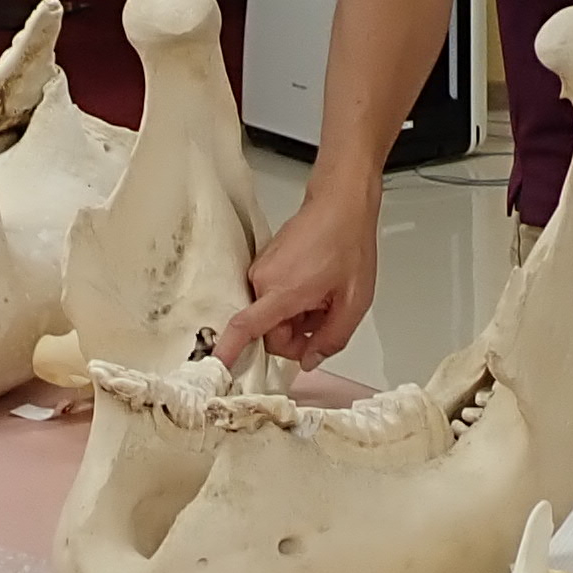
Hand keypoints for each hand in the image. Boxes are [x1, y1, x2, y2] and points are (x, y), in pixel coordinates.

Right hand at [216, 179, 383, 369]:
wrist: (341, 205)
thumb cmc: (349, 245)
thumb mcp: (355, 302)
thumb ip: (332, 339)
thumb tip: (309, 361)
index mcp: (283, 291)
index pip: (246, 327)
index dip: (230, 351)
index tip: (218, 367)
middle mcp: (262, 281)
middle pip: (268, 331)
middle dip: (296, 335)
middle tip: (325, 317)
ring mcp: (260, 271)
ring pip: (271, 316)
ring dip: (296, 318)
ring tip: (322, 297)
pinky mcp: (263, 266)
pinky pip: (271, 299)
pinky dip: (291, 302)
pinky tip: (314, 287)